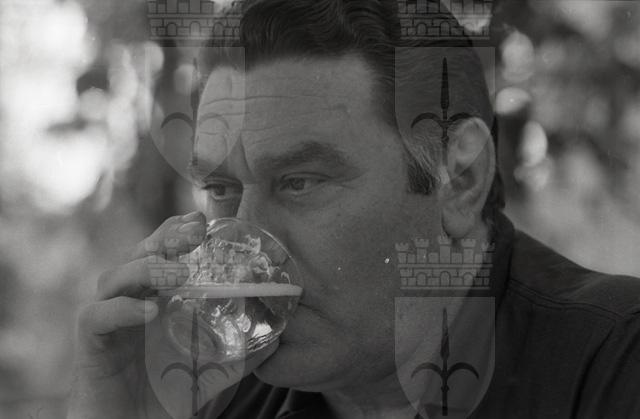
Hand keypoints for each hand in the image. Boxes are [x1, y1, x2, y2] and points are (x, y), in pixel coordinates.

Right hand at [67, 212, 277, 418]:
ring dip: (146, 269)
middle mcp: (129, 302)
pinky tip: (150, 310)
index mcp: (154, 299)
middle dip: (164, 238)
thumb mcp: (210, 371)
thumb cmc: (167, 398)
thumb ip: (236, 352)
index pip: (161, 254)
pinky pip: (97, 317)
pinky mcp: (91, 345)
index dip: (176, 233)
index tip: (201, 221)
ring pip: (114, 277)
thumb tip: (277, 338)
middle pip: (138, 255)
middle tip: (193, 233)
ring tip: (178, 272)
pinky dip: (122, 309)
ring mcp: (107, 321)